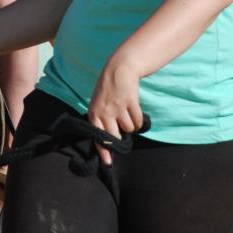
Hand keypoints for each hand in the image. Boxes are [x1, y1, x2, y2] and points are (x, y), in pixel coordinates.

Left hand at [88, 51, 142, 166]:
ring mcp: (118, 108)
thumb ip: (100, 119)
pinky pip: (137, 122)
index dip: (103, 151)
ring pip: (128, 129)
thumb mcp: (97, 104)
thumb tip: (107, 140)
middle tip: (121, 137)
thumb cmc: (107, 89)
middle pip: (114, 138)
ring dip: (130, 126)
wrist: (119, 69)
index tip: (108, 163)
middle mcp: (104, 112)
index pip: (97, 136)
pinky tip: (134, 112)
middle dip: (119, 140)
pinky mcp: (131, 103)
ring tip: (126, 114)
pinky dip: (138, 121)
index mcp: (93, 113)